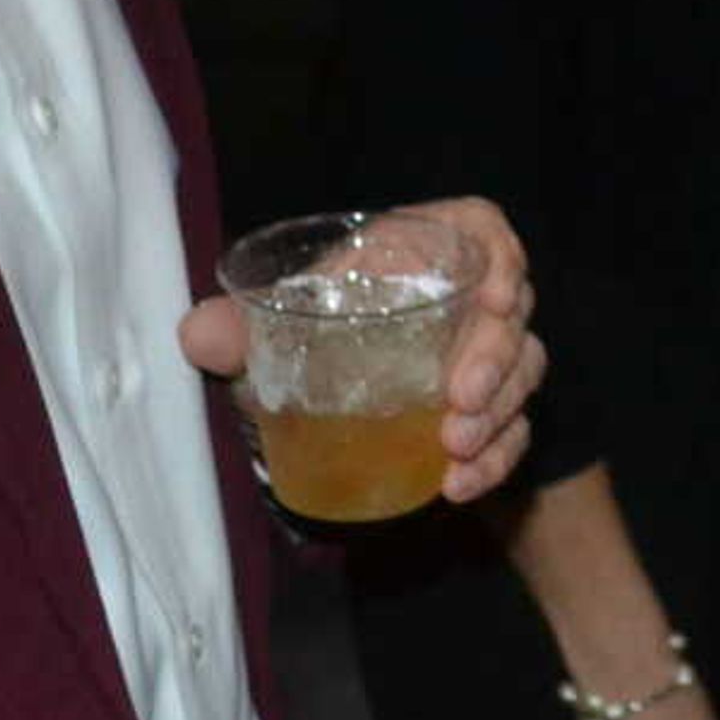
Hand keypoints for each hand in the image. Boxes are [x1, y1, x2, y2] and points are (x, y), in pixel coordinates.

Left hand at [175, 195, 544, 504]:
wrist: (331, 401)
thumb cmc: (314, 339)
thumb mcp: (277, 331)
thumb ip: (240, 328)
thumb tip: (196, 333)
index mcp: (420, 256)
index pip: (482, 232)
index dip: (500, 256)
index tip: (494, 296)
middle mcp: (465, 302)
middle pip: (510, 314)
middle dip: (495, 359)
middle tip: (460, 401)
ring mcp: (486, 360)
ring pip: (523, 373)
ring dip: (498, 413)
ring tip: (454, 449)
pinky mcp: (491, 413)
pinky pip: (515, 432)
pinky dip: (495, 461)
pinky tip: (459, 487)